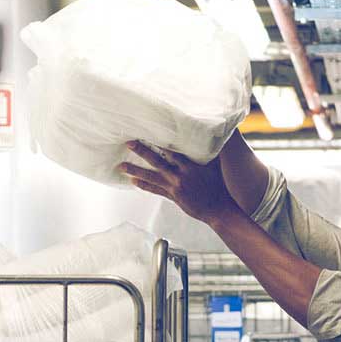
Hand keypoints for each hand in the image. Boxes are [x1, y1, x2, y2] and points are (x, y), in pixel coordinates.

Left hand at [118, 141, 241, 227]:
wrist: (218, 209)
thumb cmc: (219, 186)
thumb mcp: (215, 166)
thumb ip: (209, 152)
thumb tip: (210, 136)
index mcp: (190, 166)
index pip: (171, 151)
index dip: (158, 142)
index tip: (148, 132)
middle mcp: (179, 176)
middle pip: (156, 161)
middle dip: (141, 151)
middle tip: (129, 143)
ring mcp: (174, 187)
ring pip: (151, 177)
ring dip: (135, 171)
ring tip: (121, 166)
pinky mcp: (173, 197)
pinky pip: (155, 190)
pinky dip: (144, 185)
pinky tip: (133, 181)